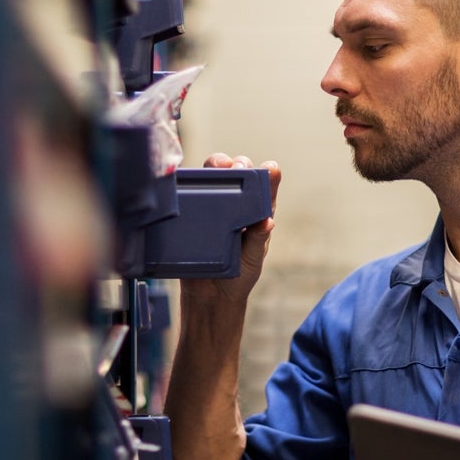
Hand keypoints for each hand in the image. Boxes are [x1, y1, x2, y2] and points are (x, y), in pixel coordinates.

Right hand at [187, 153, 281, 305]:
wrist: (209, 295)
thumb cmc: (238, 275)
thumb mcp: (252, 258)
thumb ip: (259, 240)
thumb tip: (269, 221)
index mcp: (256, 213)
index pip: (265, 187)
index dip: (268, 174)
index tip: (269, 168)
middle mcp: (236, 205)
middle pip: (238, 173)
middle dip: (239, 163)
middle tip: (238, 165)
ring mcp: (212, 205)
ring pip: (213, 176)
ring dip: (216, 164)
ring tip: (219, 166)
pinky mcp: (191, 211)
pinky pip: (189, 192)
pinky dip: (191, 181)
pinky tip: (193, 179)